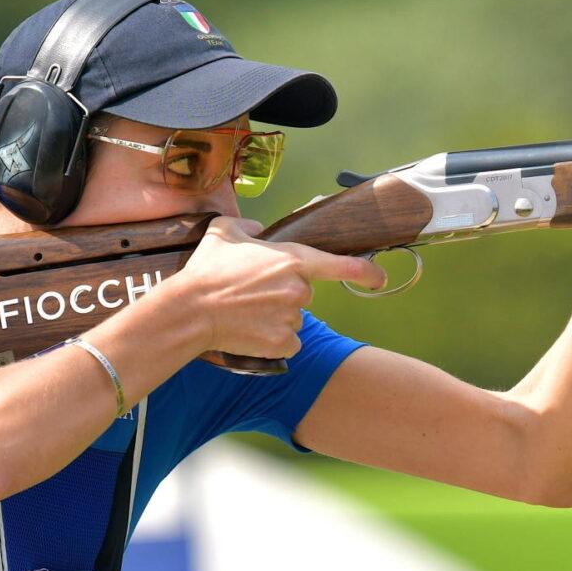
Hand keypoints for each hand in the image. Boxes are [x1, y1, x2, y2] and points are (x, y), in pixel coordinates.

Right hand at [171, 218, 382, 358]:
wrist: (191, 310)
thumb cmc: (207, 270)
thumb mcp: (224, 233)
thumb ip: (248, 226)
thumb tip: (259, 228)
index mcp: (293, 260)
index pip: (341, 266)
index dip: (365, 272)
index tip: (380, 277)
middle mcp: (299, 290)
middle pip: (304, 293)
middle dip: (285, 292)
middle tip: (252, 291)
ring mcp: (292, 319)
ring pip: (294, 319)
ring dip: (276, 316)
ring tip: (245, 310)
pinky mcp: (283, 344)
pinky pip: (287, 342)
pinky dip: (273, 339)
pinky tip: (250, 330)